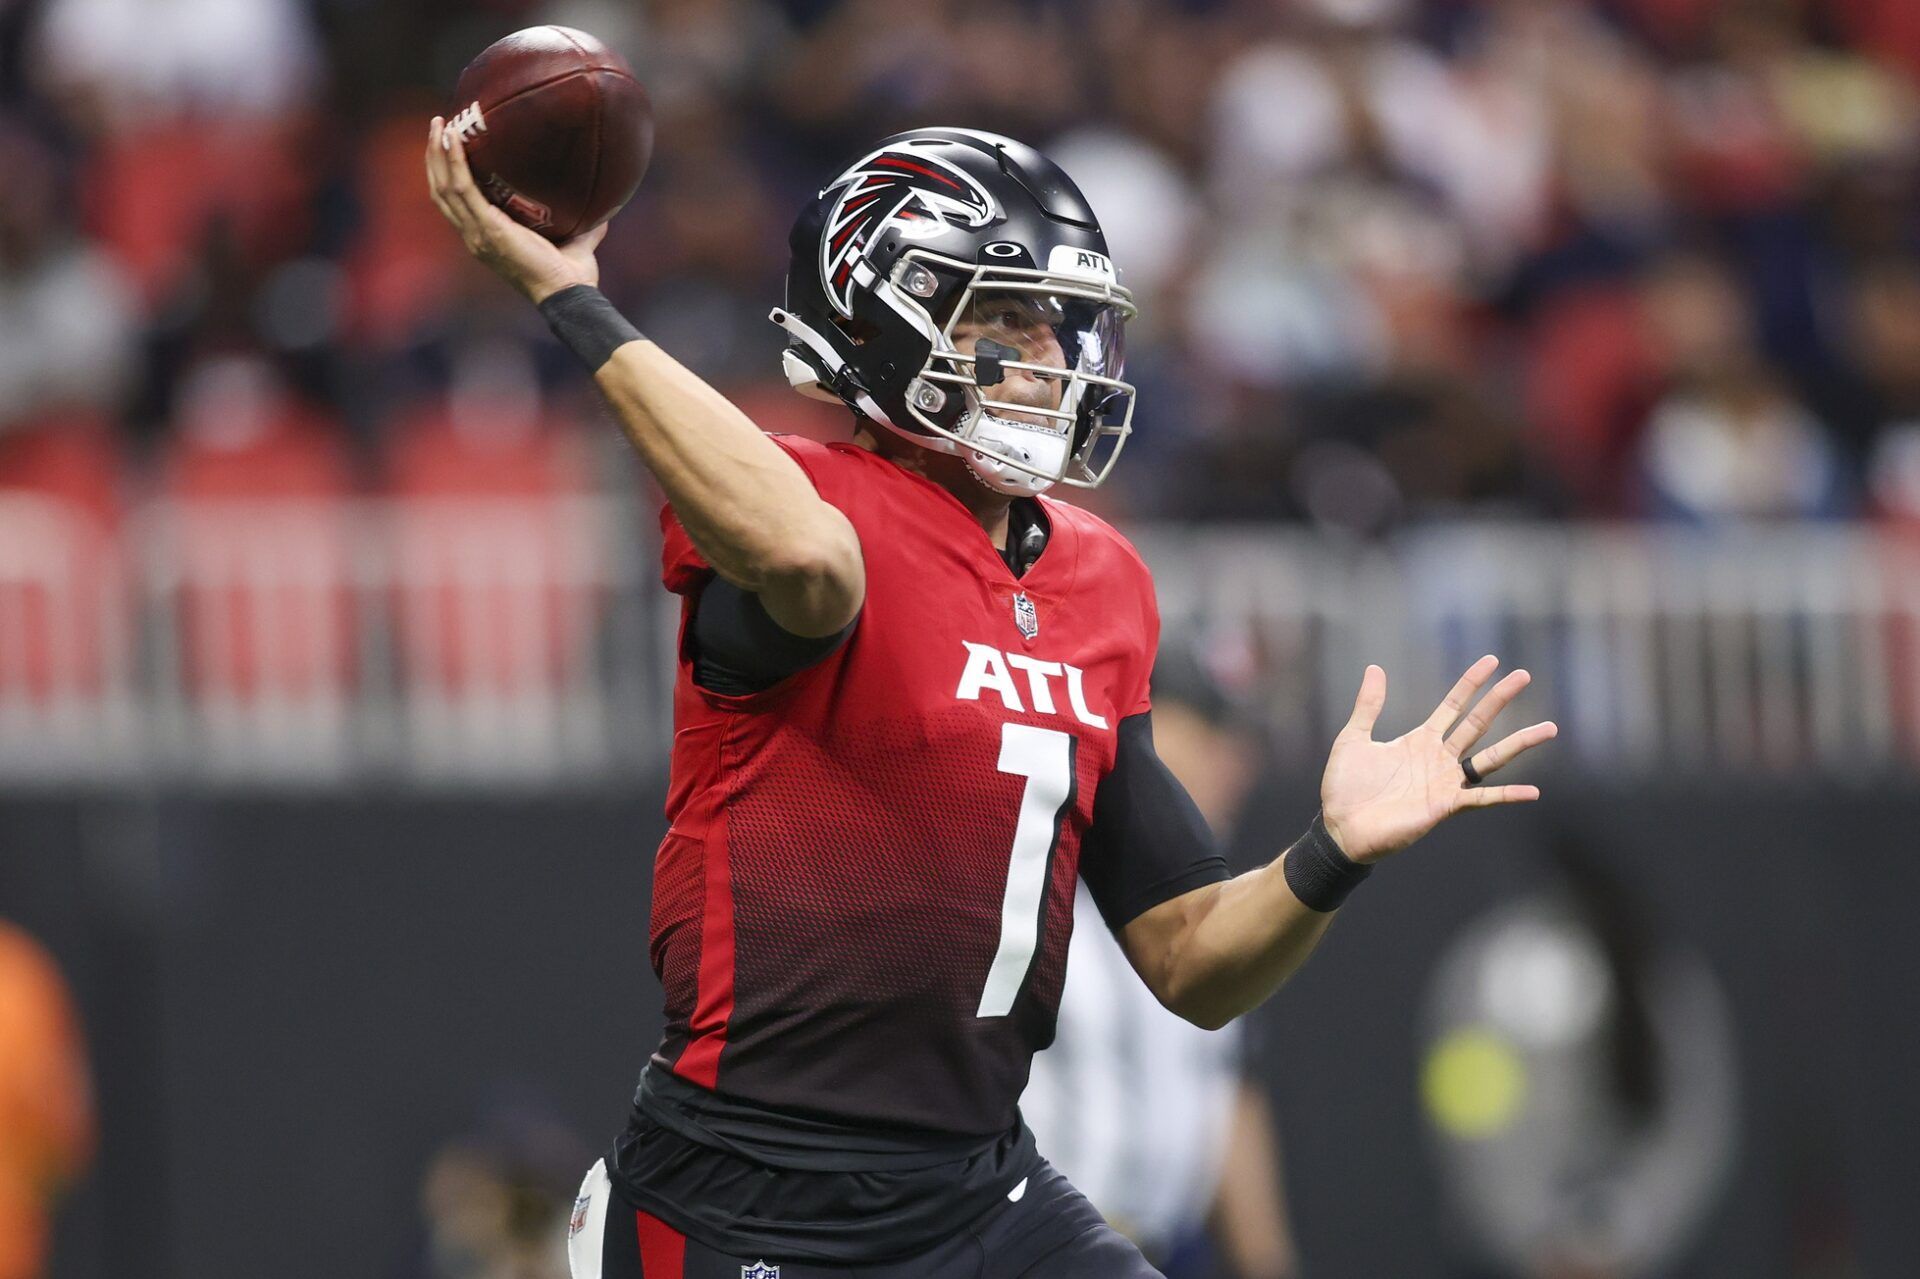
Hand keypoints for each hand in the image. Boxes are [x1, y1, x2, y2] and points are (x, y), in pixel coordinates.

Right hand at [424, 116, 605, 303]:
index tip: (450, 148)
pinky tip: (453, 140)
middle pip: (441, 192)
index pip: (456, 205)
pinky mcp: (488, 228)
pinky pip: (462, 188)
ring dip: (438, 153)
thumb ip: (583, 226)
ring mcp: (478, 233)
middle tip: (439, 126)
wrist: (569, 294)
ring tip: (440, 124)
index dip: (448, 176)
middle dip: (435, 158)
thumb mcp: (574, 243)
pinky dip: (455, 162)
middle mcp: (475, 236)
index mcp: (486, 239)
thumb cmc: (572, 276)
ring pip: (444, 187)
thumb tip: (606, 209)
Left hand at [1321, 655, 1556, 863]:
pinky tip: (1533, 792)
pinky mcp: (1444, 806)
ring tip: (1549, 728)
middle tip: (1525, 675)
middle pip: (1477, 723)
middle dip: (1500, 699)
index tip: (1492, 661)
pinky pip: (1481, 799)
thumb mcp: (1354, 737)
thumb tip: (1375, 668)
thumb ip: (1368, 705)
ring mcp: (1445, 782)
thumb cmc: (1346, 787)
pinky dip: (1507, 795)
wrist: (1339, 827)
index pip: (1453, 706)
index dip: (1471, 683)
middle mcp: (1439, 759)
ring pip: (1491, 758)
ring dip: (1520, 743)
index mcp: (1420, 740)